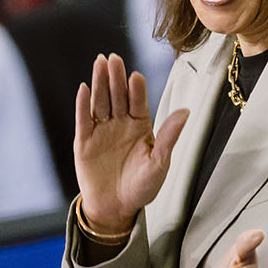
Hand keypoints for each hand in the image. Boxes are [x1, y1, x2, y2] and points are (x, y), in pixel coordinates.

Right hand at [72, 52, 187, 234]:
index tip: (135, 76)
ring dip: (99, 83)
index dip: (136, 88)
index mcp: (140, 126)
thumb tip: (185, 112)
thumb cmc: (142, 187)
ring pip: (100, 102)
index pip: (138, 102)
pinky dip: (82, 104)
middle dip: (115, 77)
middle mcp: (120, 123)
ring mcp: (101, 130)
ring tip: (99, 63)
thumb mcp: (159, 163)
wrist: (116, 208)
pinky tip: (84, 88)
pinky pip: (83, 118)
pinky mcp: (84, 140)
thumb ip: (168, 136)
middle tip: (114, 58)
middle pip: (116, 95)